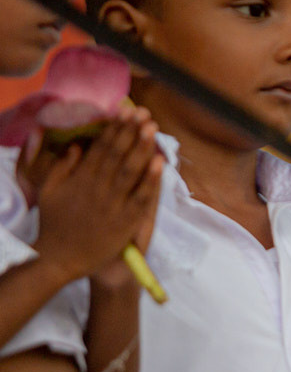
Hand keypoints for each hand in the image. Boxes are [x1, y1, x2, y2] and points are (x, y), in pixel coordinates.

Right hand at [25, 104, 161, 284]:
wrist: (62, 259)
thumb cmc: (55, 225)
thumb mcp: (49, 192)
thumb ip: (61, 168)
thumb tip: (76, 145)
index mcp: (80, 179)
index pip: (101, 148)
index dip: (114, 129)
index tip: (125, 112)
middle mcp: (98, 188)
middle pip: (117, 155)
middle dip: (131, 132)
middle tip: (144, 113)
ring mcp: (114, 204)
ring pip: (131, 171)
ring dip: (142, 148)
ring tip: (152, 128)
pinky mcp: (126, 221)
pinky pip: (142, 197)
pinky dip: (151, 179)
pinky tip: (160, 162)